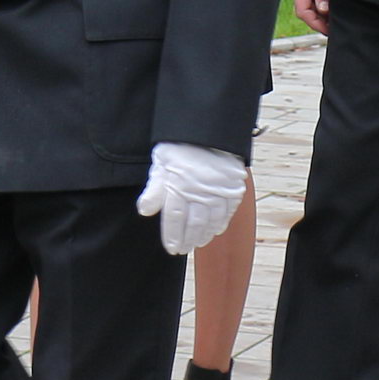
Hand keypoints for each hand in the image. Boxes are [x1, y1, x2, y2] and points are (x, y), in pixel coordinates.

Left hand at [137, 141, 246, 255]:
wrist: (208, 130)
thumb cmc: (180, 147)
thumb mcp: (161, 164)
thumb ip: (154, 189)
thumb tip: (145, 211)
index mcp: (179, 185)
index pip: (174, 218)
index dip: (172, 236)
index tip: (171, 248)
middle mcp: (199, 190)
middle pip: (193, 223)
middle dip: (187, 239)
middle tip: (183, 249)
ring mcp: (218, 190)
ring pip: (211, 220)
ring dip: (204, 234)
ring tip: (198, 242)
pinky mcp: (233, 187)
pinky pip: (228, 211)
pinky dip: (221, 223)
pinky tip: (215, 230)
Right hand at [289, 0, 331, 34]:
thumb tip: (323, 10)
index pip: (303, 11)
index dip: (315, 23)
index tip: (329, 30)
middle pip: (306, 11)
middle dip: (319, 22)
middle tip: (335, 29)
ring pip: (310, 7)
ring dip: (321, 16)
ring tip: (335, 22)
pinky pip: (314, 0)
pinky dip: (322, 8)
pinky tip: (333, 12)